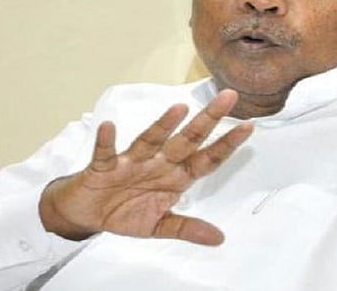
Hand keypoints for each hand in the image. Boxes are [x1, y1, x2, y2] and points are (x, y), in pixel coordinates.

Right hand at [39, 89, 252, 245]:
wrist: (88, 213)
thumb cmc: (125, 211)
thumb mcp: (159, 225)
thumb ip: (187, 227)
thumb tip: (219, 238)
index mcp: (174, 176)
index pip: (206, 158)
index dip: (227, 145)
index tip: (249, 127)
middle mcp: (158, 163)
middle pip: (186, 140)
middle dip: (207, 120)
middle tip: (227, 98)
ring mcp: (132, 162)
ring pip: (151, 140)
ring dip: (164, 125)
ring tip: (179, 109)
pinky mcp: (104, 167)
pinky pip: (106, 152)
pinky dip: (107, 141)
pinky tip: (109, 126)